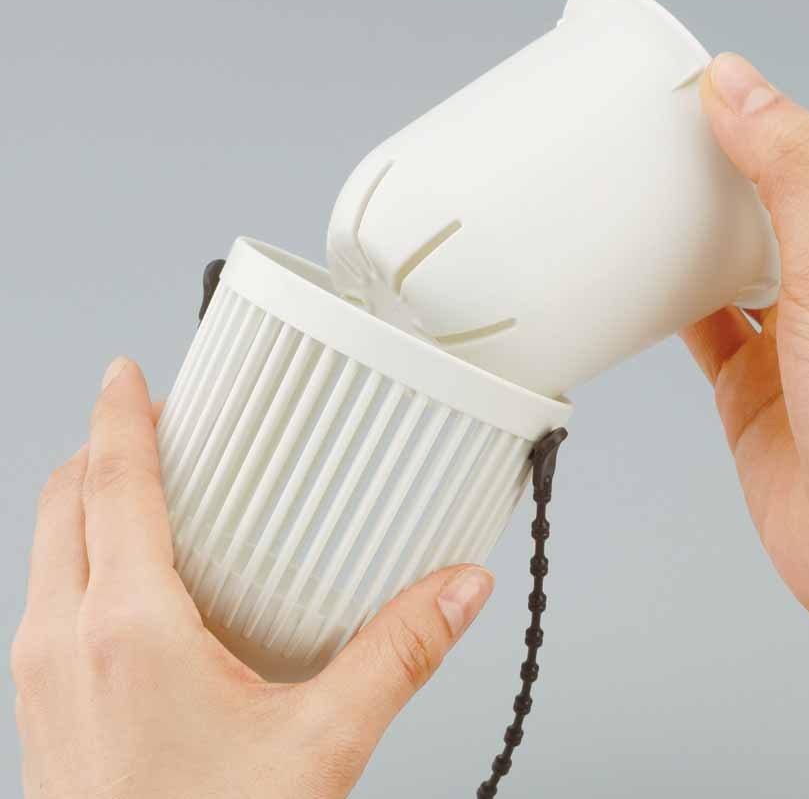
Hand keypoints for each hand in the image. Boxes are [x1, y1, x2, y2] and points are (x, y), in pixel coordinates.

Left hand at [13, 357, 493, 797]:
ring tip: (148, 492)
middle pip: (63, 503)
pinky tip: (139, 585)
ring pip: (46, 550)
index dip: (120, 415)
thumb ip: (397, 654)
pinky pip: (47, 598)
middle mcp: (64, 642)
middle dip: (101, 448)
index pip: (113, 485)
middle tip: (153, 425)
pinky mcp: (43, 710)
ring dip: (87, 503)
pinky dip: (82, 558)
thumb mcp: (321, 745)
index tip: (127, 373)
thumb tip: (457, 590)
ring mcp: (41, 679)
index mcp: (128, 630)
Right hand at [683, 53, 808, 792]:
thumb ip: (790, 172)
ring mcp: (799, 335)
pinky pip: (703, 324)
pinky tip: (640, 282)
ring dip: (689, 239)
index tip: (688, 97)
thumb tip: (742, 89)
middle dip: (713, 178)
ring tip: (636, 203)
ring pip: (730, 263)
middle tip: (650, 148)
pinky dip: (670, 302)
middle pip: (766, 204)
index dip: (752, 120)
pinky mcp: (755, 382)